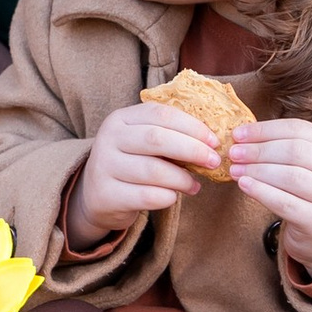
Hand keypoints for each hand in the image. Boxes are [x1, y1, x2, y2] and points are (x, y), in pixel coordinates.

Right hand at [67, 99, 225, 247]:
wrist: (97, 195)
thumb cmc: (131, 163)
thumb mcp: (142, 142)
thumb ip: (169, 136)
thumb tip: (212, 142)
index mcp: (121, 118)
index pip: (161, 114)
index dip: (192, 126)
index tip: (214, 141)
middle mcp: (109, 138)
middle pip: (156, 138)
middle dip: (191, 149)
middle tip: (213, 161)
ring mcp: (105, 167)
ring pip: (153, 169)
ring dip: (182, 178)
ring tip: (195, 185)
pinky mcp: (106, 195)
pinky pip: (146, 196)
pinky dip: (168, 197)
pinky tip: (174, 197)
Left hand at [225, 114, 311, 273]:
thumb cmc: (311, 197)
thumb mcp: (310, 170)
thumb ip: (285, 151)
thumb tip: (243, 138)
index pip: (301, 130)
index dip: (266, 130)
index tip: (238, 133)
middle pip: (296, 151)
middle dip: (260, 150)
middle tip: (234, 153)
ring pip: (292, 177)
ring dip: (258, 170)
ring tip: (235, 170)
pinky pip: (286, 204)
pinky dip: (262, 192)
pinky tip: (244, 186)